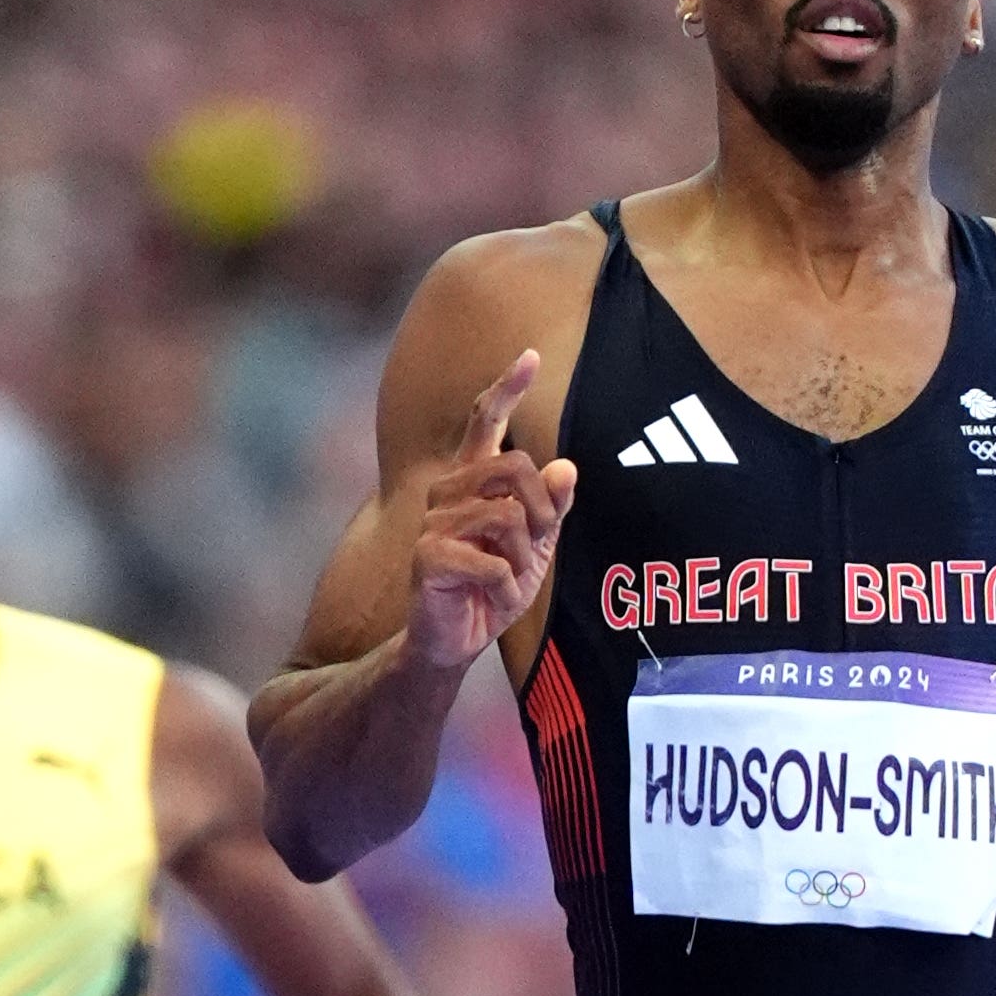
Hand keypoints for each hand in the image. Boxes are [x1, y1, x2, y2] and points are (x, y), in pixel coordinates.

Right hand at [407, 351, 576, 670]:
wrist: (455, 639)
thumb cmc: (493, 587)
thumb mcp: (535, 546)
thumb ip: (550, 507)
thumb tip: (566, 468)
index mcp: (472, 481)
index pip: (485, 422)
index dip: (507, 388)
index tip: (530, 356)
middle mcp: (448, 491)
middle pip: (514, 467)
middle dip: (541, 510)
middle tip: (536, 544)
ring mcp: (434, 522)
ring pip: (507, 517)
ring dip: (523, 558)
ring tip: (509, 579)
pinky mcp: (428, 556)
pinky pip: (493, 562)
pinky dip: (507, 587)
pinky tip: (497, 598)